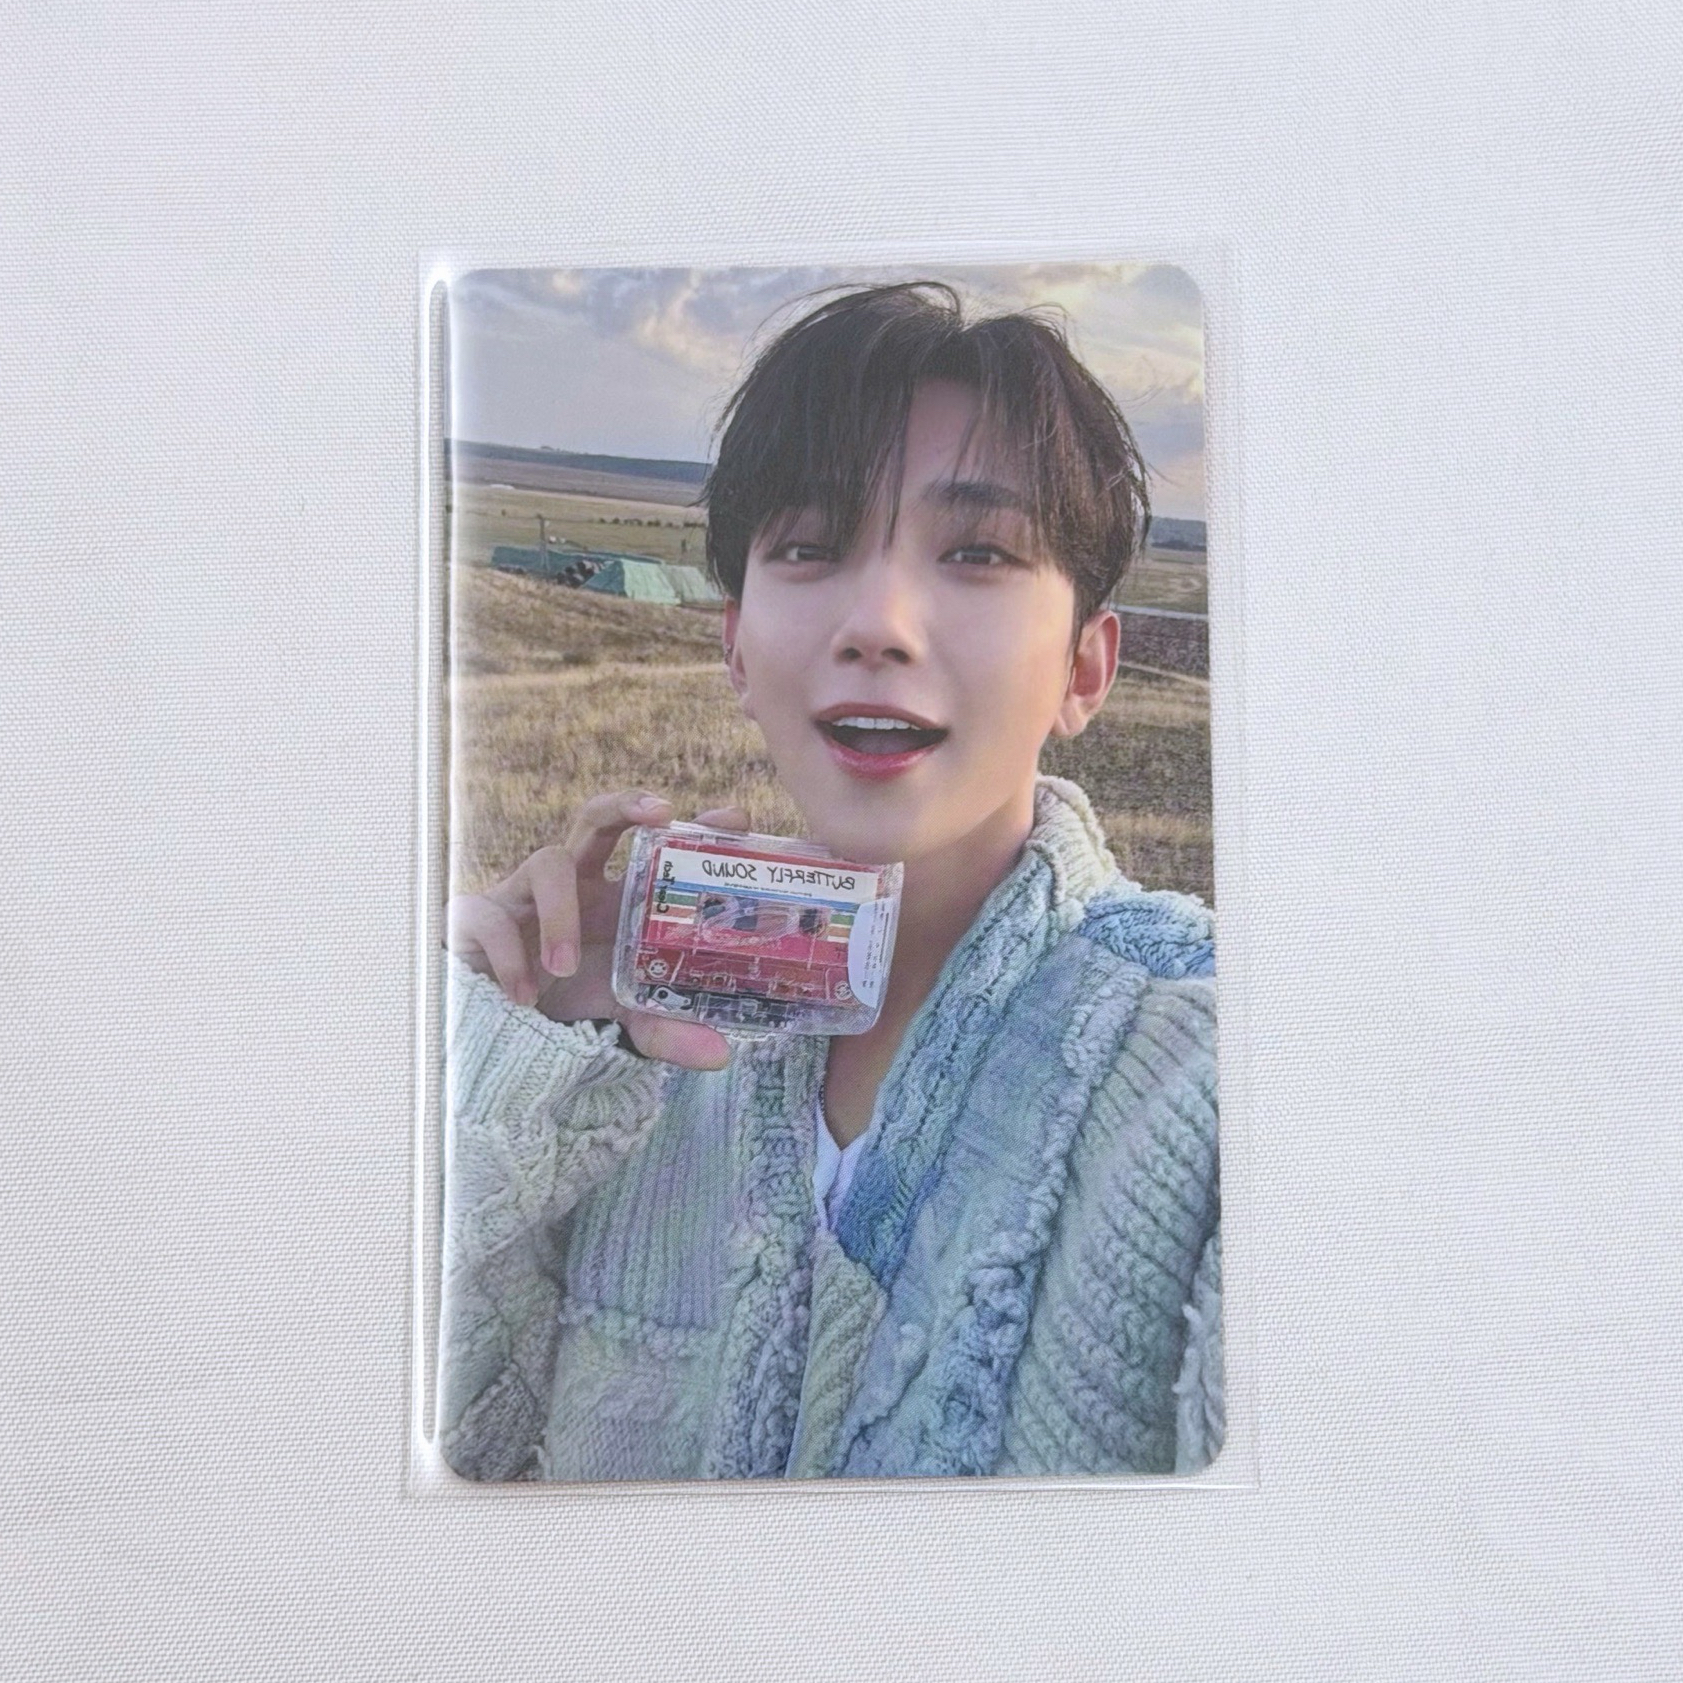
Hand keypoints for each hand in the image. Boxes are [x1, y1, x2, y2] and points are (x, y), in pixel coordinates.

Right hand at [445, 791, 750, 1069]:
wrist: (493, 1022)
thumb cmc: (563, 996)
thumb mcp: (622, 1015)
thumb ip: (665, 1029)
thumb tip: (719, 1055)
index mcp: (613, 897)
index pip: (650, 846)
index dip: (691, 828)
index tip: (734, 819)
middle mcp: (573, 882)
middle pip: (596, 819)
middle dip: (626, 805)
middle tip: (661, 813)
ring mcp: (524, 893)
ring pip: (546, 864)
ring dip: (560, 914)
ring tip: (563, 967)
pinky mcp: (478, 916)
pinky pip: (493, 918)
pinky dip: (510, 957)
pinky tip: (523, 996)